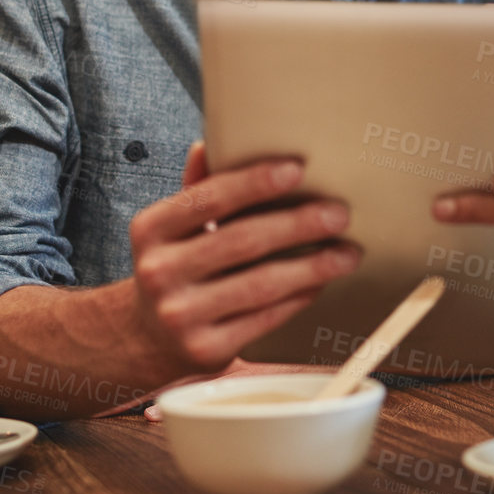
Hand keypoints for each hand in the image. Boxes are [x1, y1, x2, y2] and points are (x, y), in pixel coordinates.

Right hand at [126, 141, 360, 373]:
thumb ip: (197, 187)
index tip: (298, 168)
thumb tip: (211, 144)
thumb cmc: (177, 264)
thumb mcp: (173, 225)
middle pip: (242, 241)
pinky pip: (265, 319)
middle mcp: (158, 272)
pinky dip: (299, 298)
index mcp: (151, 229)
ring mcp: (180, 314)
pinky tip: (321, 282)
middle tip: (340, 213)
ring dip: (312, 266)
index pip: (208, 198)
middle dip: (298, 225)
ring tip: (347, 253)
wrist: (146, 334)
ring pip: (260, 284)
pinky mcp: (205, 349)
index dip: (254, 182)